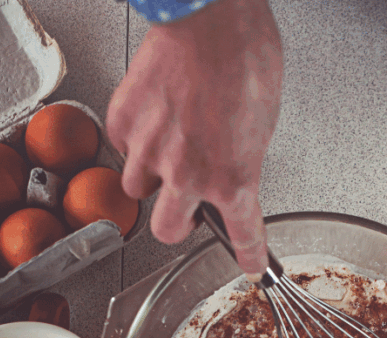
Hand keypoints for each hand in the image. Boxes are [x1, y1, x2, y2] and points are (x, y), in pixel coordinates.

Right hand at [105, 0, 282, 274]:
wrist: (209, 17)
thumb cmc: (244, 56)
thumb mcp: (263, 120)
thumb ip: (242, 155)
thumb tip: (233, 163)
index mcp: (233, 177)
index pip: (243, 234)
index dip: (249, 255)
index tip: (250, 264)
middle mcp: (188, 173)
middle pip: (169, 231)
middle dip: (179, 224)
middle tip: (188, 207)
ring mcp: (150, 150)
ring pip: (137, 189)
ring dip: (151, 178)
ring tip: (167, 149)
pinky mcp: (124, 122)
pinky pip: (122, 146)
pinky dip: (135, 139)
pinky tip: (151, 119)